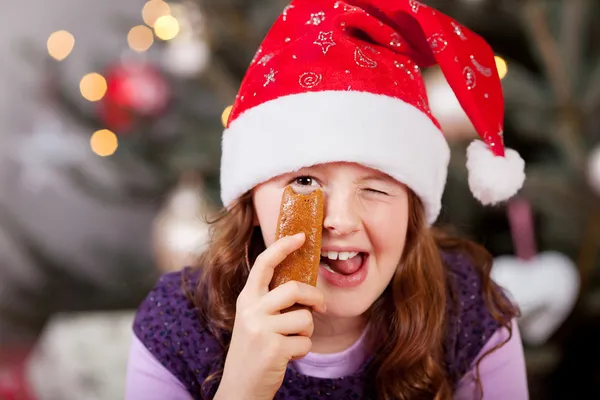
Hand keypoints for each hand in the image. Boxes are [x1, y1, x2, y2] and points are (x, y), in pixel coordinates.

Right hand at [215, 233, 326, 399]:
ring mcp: (261, 329)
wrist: (240, 387)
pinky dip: (302, 350)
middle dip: (314, 297)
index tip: (301, 236)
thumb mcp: (254, 320)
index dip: (283, 247)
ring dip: (306, 332)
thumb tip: (303, 285)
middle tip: (320, 305)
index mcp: (246, 299)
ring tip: (292, 341)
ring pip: (305, 318)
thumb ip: (270, 301)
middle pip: (294, 289)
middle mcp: (250, 310)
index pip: (264, 264)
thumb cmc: (253, 350)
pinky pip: (305, 342)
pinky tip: (288, 356)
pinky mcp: (274, 348)